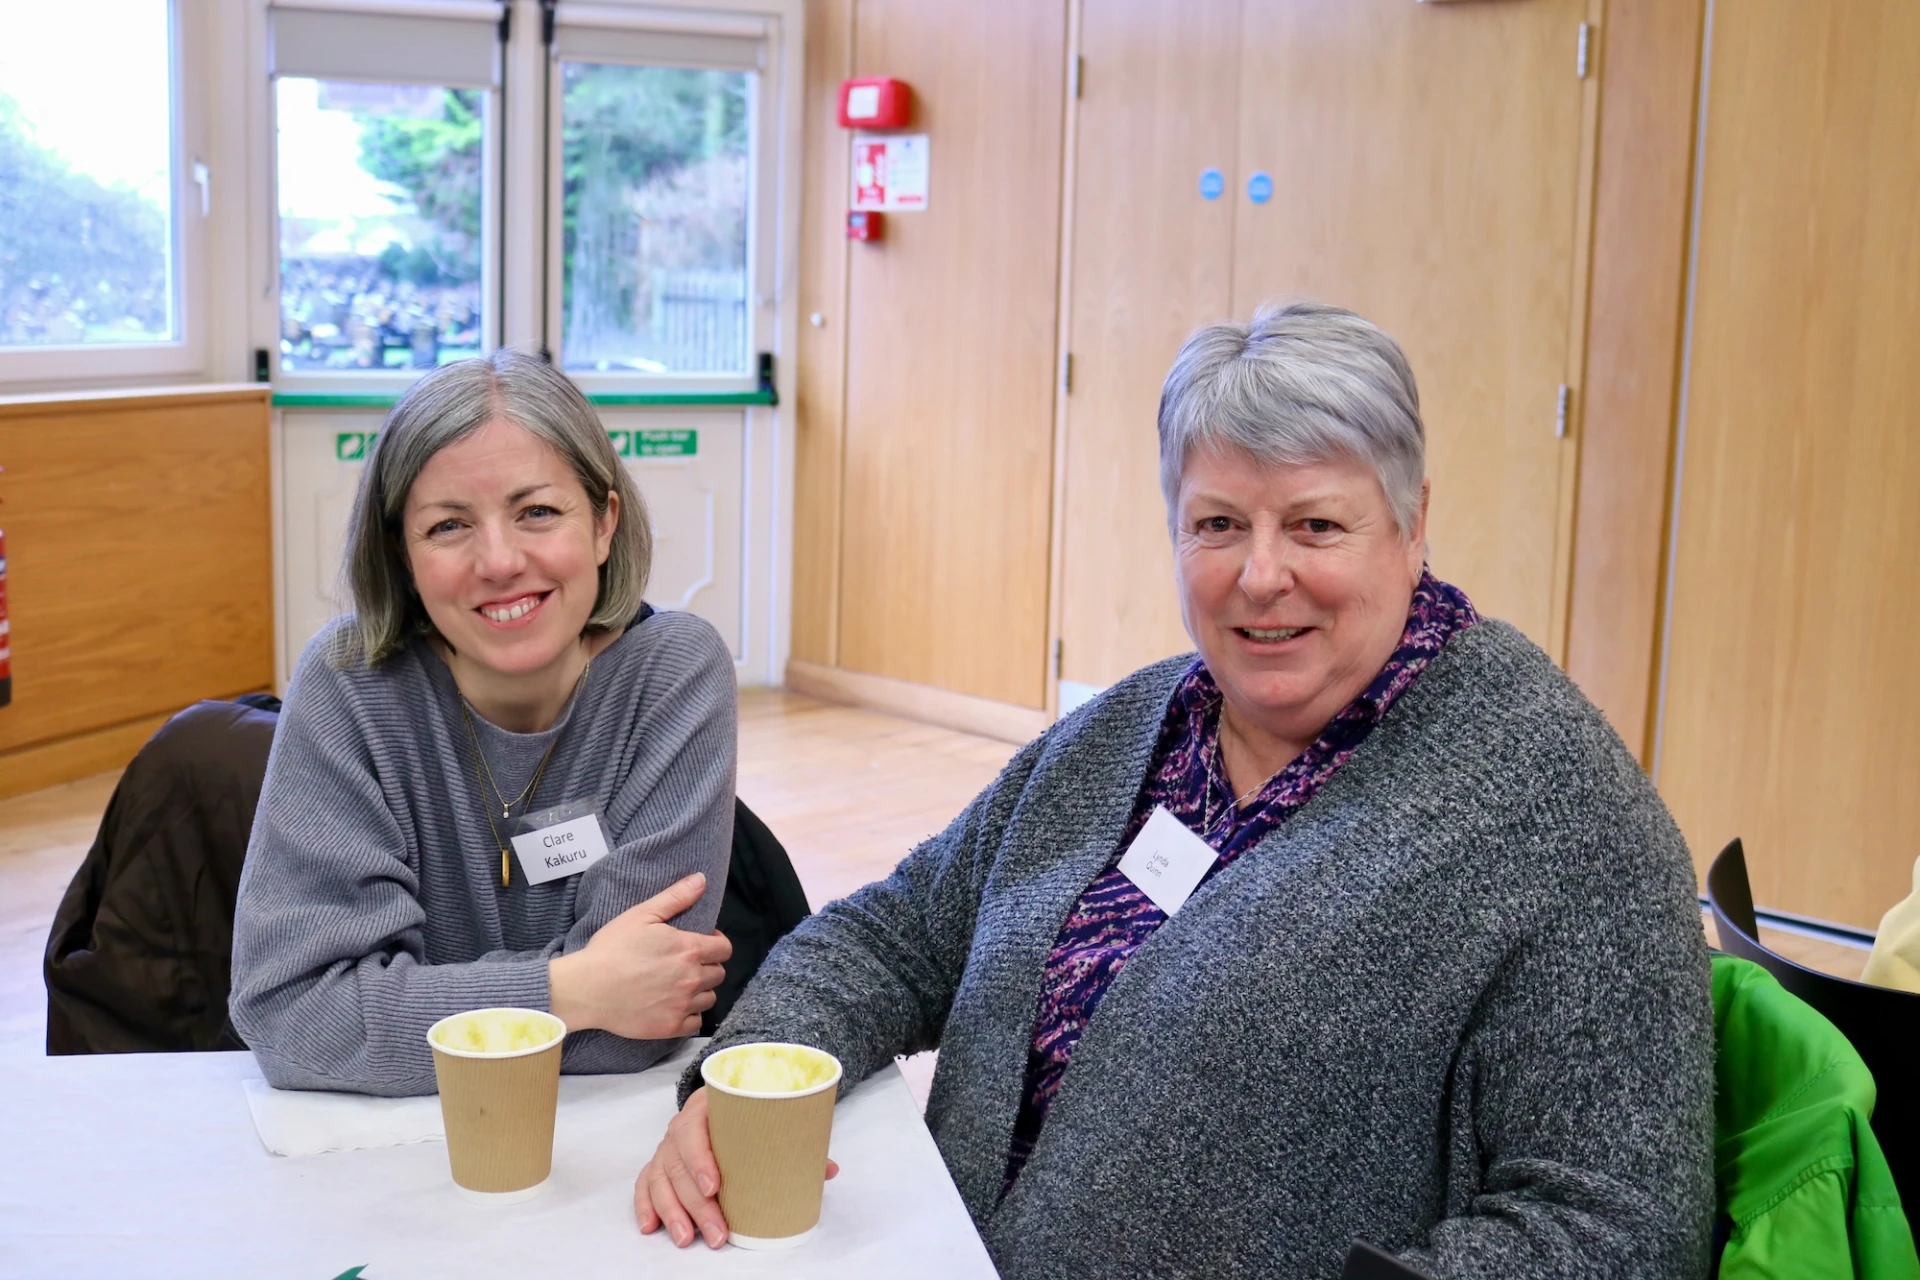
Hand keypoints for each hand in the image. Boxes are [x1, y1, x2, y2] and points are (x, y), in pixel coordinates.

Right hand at [549, 873, 731, 1039]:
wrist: (586, 988)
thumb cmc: (611, 948)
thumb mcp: (641, 914)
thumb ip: (675, 897)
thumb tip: (702, 880)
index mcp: (688, 949)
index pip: (724, 949)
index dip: (716, 944)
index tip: (702, 943)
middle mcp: (691, 978)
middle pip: (718, 974)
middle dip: (707, 966)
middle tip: (686, 964)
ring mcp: (682, 1005)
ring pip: (709, 998)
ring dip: (700, 991)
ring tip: (680, 985)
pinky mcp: (670, 1027)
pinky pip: (696, 1022)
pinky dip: (690, 1015)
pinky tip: (675, 1006)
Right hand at [635, 1086, 840, 1248]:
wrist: (722, 1095)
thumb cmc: (746, 1111)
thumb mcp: (766, 1116)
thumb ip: (794, 1141)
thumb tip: (828, 1170)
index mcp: (705, 1108)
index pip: (694, 1131)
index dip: (701, 1159)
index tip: (715, 1186)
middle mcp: (679, 1128)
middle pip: (679, 1166)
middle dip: (696, 1205)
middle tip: (717, 1233)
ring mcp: (666, 1147)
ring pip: (660, 1180)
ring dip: (672, 1212)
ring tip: (687, 1239)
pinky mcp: (658, 1164)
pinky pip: (645, 1183)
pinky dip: (645, 1205)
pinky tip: (651, 1227)